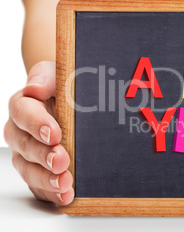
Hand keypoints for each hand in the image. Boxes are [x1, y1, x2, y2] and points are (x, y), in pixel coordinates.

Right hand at [3, 61, 73, 204]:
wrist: (77, 104)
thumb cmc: (67, 86)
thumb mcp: (59, 73)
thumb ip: (46, 77)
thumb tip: (34, 88)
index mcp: (24, 105)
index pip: (23, 112)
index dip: (37, 124)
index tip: (55, 133)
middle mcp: (21, 132)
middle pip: (25, 145)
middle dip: (43, 155)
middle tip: (61, 160)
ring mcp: (28, 154)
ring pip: (29, 169)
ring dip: (46, 178)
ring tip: (65, 183)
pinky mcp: (40, 171)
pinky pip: (40, 186)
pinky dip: (52, 193)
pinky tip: (66, 196)